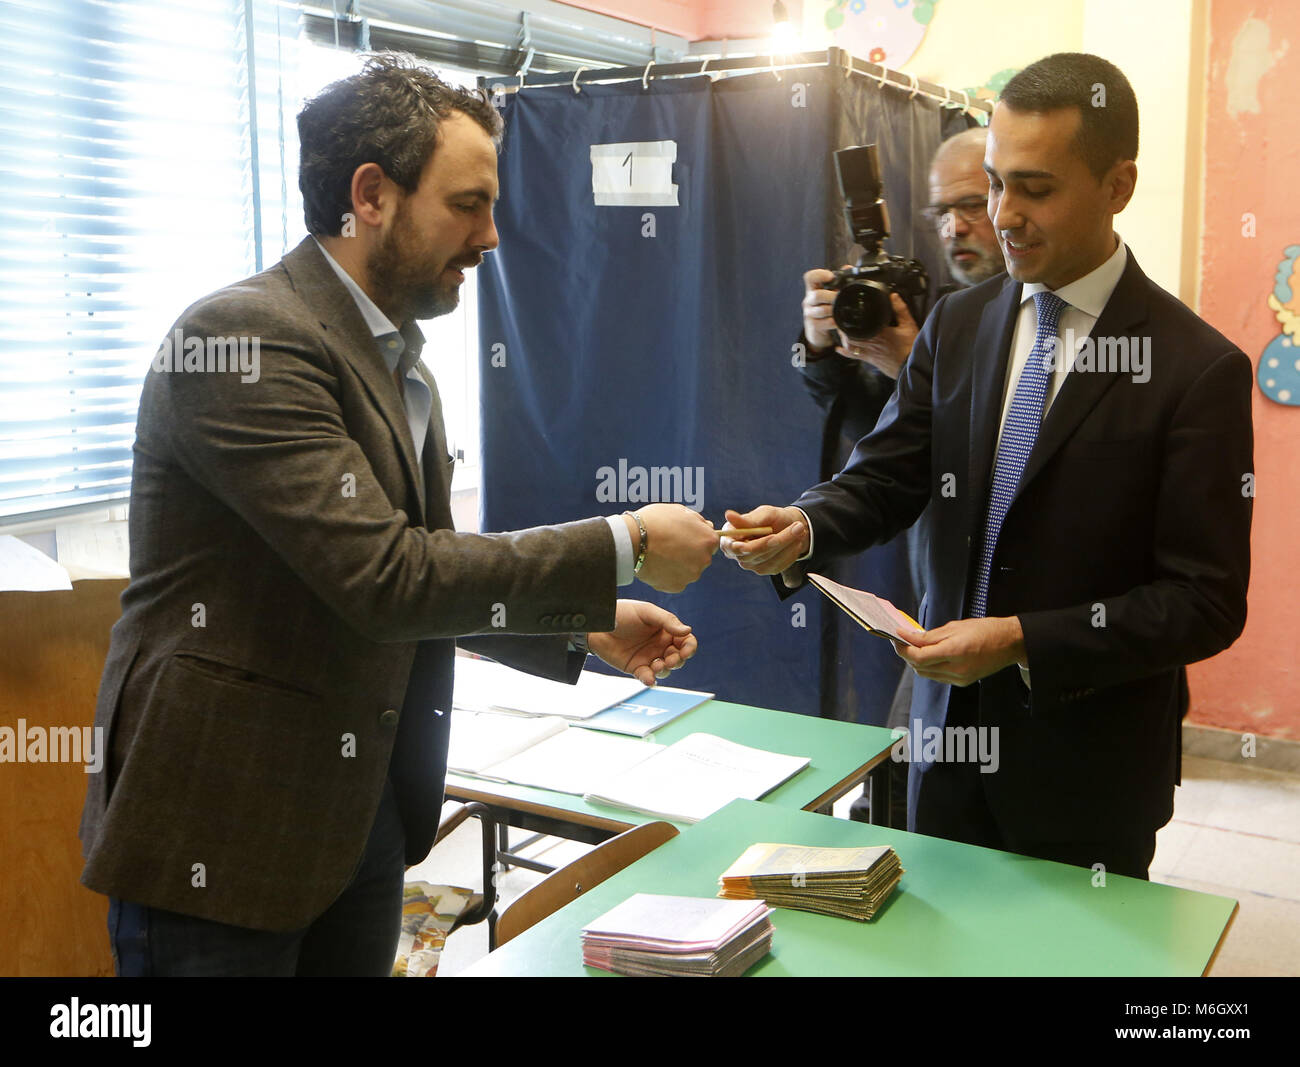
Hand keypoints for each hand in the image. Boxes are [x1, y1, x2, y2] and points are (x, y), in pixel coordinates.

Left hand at [587, 599, 697, 686]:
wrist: (598, 625)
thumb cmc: (622, 613)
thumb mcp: (646, 612)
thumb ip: (667, 621)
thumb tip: (688, 630)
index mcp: (666, 630)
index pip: (686, 641)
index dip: (690, 647)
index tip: (685, 651)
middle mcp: (660, 645)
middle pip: (679, 658)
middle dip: (678, 661)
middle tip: (670, 660)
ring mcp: (649, 657)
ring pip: (666, 670)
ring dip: (665, 670)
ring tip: (656, 666)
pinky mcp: (636, 668)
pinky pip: (648, 677)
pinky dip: (650, 680)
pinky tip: (649, 678)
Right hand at [625, 503, 717, 592]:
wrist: (632, 540)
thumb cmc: (655, 521)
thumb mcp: (680, 511)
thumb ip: (698, 520)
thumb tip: (707, 526)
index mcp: (709, 540)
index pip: (710, 542)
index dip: (696, 539)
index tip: (682, 537)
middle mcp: (705, 559)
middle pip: (701, 558)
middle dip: (689, 553)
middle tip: (669, 545)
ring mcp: (691, 575)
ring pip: (688, 570)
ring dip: (679, 565)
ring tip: (661, 554)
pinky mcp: (677, 586)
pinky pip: (676, 580)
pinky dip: (668, 575)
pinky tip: (657, 565)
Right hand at [719, 506, 809, 586]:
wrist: (787, 527)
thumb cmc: (772, 517)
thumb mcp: (763, 514)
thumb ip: (748, 519)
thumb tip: (728, 515)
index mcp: (730, 537)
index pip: (733, 547)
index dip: (749, 546)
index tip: (771, 537)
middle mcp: (736, 553)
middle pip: (754, 553)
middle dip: (778, 540)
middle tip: (798, 526)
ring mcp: (749, 564)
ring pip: (768, 559)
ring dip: (788, 544)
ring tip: (799, 529)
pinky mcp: (763, 570)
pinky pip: (778, 565)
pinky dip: (790, 552)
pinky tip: (796, 541)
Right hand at [801, 266, 846, 350]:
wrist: (821, 333)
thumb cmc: (828, 310)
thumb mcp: (832, 295)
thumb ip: (840, 281)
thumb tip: (848, 267)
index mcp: (814, 289)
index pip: (810, 278)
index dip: (819, 275)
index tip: (830, 277)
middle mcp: (809, 300)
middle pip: (816, 295)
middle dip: (832, 297)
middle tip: (842, 298)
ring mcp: (810, 314)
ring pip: (822, 310)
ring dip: (835, 310)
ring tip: (842, 310)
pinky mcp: (813, 326)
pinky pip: (827, 322)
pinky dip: (836, 321)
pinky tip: (840, 321)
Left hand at [836, 293, 917, 378]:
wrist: (911, 366)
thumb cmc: (911, 346)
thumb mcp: (908, 325)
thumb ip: (900, 309)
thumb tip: (893, 296)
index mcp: (879, 333)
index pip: (859, 325)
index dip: (849, 319)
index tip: (845, 312)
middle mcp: (871, 343)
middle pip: (850, 335)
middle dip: (843, 328)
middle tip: (839, 321)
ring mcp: (869, 352)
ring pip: (850, 346)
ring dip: (843, 339)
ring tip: (840, 331)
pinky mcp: (870, 360)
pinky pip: (854, 356)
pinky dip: (845, 352)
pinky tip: (838, 349)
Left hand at [892, 616, 1025, 686]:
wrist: (1009, 643)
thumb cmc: (984, 630)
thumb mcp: (954, 627)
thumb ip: (929, 636)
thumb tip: (908, 637)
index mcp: (955, 651)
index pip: (919, 657)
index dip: (903, 648)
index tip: (896, 637)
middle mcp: (957, 669)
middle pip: (919, 667)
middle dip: (907, 654)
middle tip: (902, 640)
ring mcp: (960, 678)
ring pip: (926, 674)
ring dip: (916, 662)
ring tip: (914, 647)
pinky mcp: (962, 682)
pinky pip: (937, 676)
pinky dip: (929, 667)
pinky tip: (930, 655)